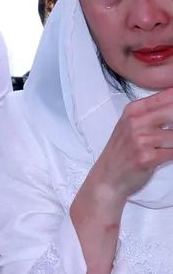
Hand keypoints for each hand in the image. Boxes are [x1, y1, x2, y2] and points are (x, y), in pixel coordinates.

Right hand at [82, 88, 172, 204]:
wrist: (107, 177)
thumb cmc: (124, 151)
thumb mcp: (133, 126)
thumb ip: (156, 112)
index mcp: (134, 109)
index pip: (169, 95)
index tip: (172, 122)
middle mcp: (136, 121)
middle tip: (172, 134)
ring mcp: (140, 139)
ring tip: (167, 146)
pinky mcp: (147, 157)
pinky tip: (166, 155)